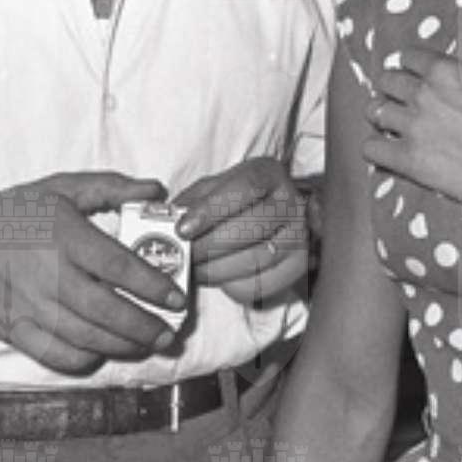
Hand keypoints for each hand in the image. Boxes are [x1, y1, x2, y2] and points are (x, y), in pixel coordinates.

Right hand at [0, 172, 184, 374]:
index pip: (118, 266)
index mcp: (66, 238)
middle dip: (143, 326)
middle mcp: (49, 276)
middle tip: (172, 334)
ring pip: (83, 336)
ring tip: (149, 345)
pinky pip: (52, 353)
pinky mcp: (12, 329)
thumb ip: (112, 187)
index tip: (179, 297)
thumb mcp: (63, 187)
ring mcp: (29, 307)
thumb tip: (157, 190)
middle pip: (105, 310)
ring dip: (121, 346)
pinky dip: (82, 359)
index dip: (153, 284)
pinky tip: (102, 354)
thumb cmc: (14, 213)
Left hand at [175, 158, 310, 305]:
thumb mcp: (212, 189)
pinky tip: (215, 279)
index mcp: (268, 174)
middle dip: (209, 245)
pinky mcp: (297, 266)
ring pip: (257, 258)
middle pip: (253, 225)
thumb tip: (162, 220)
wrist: (272, 219)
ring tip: (193, 271)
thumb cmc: (233, 202)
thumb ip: (190, 200)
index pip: (246, 186)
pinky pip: (262, 284)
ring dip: (216, 270)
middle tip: (181, 256)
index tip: (183, 229)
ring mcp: (299, 235)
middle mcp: (291, 201)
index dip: (213, 208)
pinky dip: (231, 287)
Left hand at [360, 49, 461, 219]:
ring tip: (390, 124)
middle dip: (391, 87)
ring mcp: (413, 127)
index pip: (409, 56)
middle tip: (398, 98)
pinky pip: (371, 148)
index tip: (412, 73)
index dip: (410, 65)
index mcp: (447, 72)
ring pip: (374, 111)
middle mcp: (425, 94)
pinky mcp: (408, 159)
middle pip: (386, 80)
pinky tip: (388, 151)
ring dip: (382, 115)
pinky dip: (376, 148)